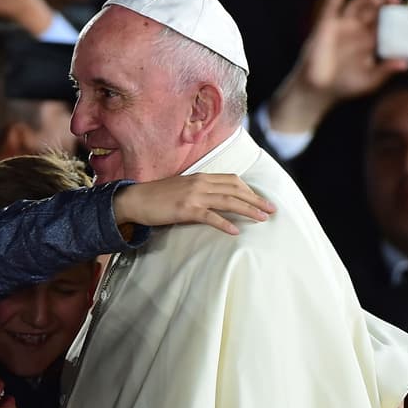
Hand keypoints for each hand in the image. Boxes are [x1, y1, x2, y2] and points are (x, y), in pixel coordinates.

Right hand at [113, 174, 276, 235]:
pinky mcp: (185, 209)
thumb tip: (217, 199)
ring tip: (262, 218)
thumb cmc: (158, 197)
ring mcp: (193, 195)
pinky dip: (224, 223)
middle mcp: (200, 183)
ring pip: (228, 201)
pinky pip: (210, 216)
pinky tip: (235, 231)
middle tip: (272, 209)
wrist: (136, 199)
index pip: (232, 180)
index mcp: (201, 176)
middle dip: (256, 199)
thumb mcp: (183, 188)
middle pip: (235, 189)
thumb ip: (201, 190)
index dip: (250, 190)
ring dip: (248, 209)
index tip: (261, 199)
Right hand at [267, 0, 407, 133]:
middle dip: (385, 4)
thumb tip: (406, 63)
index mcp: (370, 41)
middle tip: (396, 1)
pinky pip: (331, 6)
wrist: (318, 90)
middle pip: (375, 11)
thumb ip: (385, 70)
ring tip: (378, 0)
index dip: (397, 18)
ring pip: (357, 5)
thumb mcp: (369, 80)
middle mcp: (358, 30)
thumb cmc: (344, 85)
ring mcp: (343, 25)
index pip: (387, 24)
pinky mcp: (326, 25)